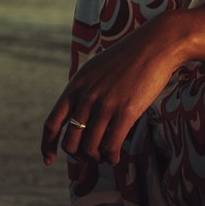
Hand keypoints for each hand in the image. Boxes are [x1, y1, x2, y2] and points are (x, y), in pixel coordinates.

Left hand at [41, 15, 186, 165]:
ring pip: (90, 148)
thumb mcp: (97, 68)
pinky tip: (116, 158)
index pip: (52, 124)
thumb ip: (85, 89)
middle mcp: (86, 97)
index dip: (48, 146)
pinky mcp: (126, 111)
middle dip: (79, 156)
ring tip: (105, 157)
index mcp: (76, 86)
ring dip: (97, 158)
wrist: (157, 44)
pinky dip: (111, 157)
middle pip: (70, 142)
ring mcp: (105, 104)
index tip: (50, 161)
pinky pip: (111, 146)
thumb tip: (81, 115)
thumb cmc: (130, 57)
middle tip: (91, 157)